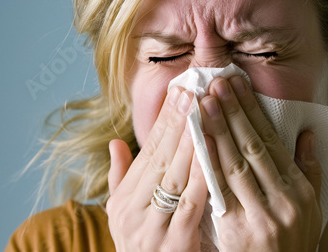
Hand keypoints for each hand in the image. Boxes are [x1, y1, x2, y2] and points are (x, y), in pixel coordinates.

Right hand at [106, 87, 207, 250]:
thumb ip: (122, 177)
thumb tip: (115, 142)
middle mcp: (131, 212)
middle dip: (176, 123)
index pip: (146, 151)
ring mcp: (151, 229)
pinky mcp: (173, 245)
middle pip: (159, 158)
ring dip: (189, 143)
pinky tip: (212, 154)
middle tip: (191, 92)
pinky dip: (201, 178)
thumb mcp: (125, 213)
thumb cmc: (143, 243)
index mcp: (122, 200)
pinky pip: (190, 206)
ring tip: (202, 113)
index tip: (178, 92)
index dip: (163, 121)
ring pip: (173, 178)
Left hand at [199, 76, 322, 250]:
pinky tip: (198, 142)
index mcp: (300, 190)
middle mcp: (283, 201)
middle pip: (252, 148)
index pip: (272, 141)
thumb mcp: (313, 207)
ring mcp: (261, 217)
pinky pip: (220, 192)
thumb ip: (311, 170)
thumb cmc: (295, 242)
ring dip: (218, 131)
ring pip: (235, 166)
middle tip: (216, 84)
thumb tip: (308, 134)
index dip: (252, 111)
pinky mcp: (238, 233)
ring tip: (203, 103)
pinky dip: (208, 165)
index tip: (237, 85)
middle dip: (232, 113)